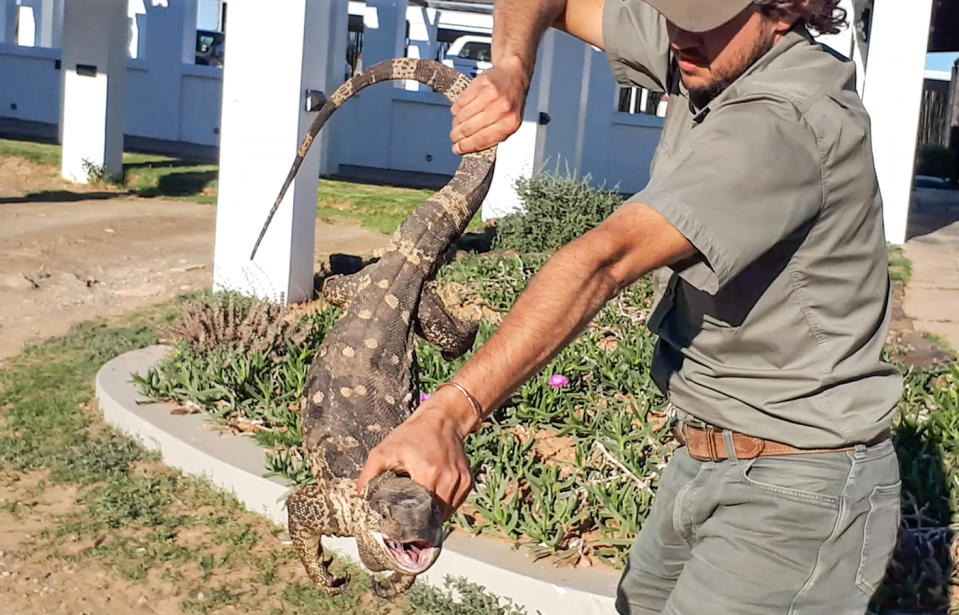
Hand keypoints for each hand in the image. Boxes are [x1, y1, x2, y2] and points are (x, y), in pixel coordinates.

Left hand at [356, 395, 474, 515]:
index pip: (418, 513)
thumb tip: (360, 497)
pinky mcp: (467, 482)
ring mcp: (460, 481)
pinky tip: (433, 497)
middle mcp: (448, 479)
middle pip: (433, 516)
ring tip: (420, 507)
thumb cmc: (413, 434)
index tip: (399, 528)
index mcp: (428, 473)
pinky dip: (444, 506)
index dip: (408, 524)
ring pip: (445, 513)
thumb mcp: (384, 450)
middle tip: (407, 522)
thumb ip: (369, 474)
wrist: (443, 419)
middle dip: (420, 522)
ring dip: (432, 515)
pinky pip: (455, 505)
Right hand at [450, 57, 529, 154]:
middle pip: (469, 129)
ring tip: (458, 123)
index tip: (457, 148)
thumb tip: (470, 147)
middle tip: (454, 136)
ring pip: (462, 116)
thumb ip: (492, 136)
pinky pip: (461, 102)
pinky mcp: (480, 85)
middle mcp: (502, 109)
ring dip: (456, 122)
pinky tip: (460, 110)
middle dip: (457, 135)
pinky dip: (457, 108)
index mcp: (510, 124)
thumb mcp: (508, 123)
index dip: (466, 146)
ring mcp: (491, 96)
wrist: (513, 75)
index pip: (482, 140)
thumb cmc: (511, 101)